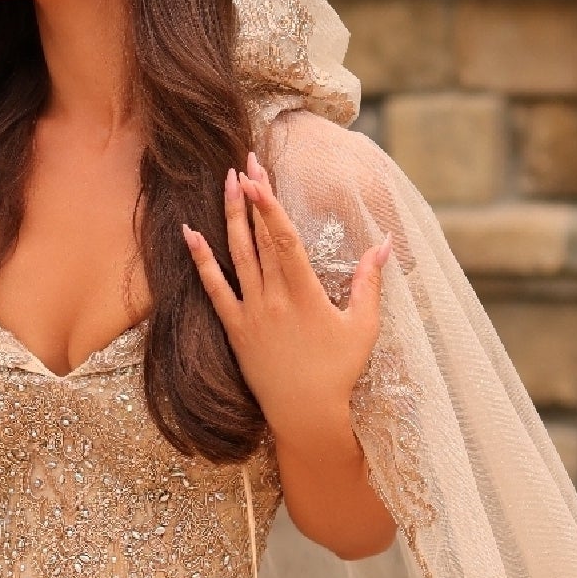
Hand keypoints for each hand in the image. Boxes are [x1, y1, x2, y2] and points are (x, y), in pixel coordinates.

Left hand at [182, 151, 392, 457]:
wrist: (305, 414)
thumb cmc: (339, 372)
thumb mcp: (363, 326)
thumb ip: (371, 281)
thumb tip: (385, 242)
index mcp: (305, 294)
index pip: (284, 239)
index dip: (269, 205)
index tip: (258, 176)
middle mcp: (273, 299)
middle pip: (258, 238)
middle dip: (250, 198)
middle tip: (244, 162)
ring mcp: (251, 313)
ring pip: (236, 256)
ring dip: (230, 218)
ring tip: (226, 182)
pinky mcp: (235, 329)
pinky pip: (214, 289)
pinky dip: (201, 260)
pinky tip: (191, 233)